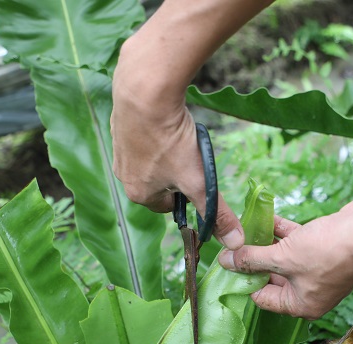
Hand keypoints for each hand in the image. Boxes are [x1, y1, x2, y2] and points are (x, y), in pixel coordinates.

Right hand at [110, 43, 244, 249]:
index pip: (168, 206)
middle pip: (159, 182)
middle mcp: (122, 176)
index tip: (196, 175)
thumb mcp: (199, 181)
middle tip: (188, 153)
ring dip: (167, 151)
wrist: (145, 92)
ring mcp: (118, 151)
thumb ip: (215, 212)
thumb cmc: (170, 140)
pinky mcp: (118, 127)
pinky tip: (164, 120)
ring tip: (177, 135)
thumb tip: (234, 242)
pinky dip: (154, 132)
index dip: (187, 192)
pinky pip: (142, 137)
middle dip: (176, 171)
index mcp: (138, 194)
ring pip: (151, 159)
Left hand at [218, 200, 352, 318]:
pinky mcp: (323, 247)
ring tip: (244, 229)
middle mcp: (309, 291)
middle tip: (232, 244)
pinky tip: (266, 217)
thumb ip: (251, 259)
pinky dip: (282, 231)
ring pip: (283, 257)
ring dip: (266, 242)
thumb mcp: (282, 258)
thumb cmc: (327, 253)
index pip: (262, 297)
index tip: (227, 263)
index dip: (244, 280)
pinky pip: (296, 242)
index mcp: (300, 305)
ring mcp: (317, 268)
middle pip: (272, 276)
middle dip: (253, 259)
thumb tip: (225, 261)